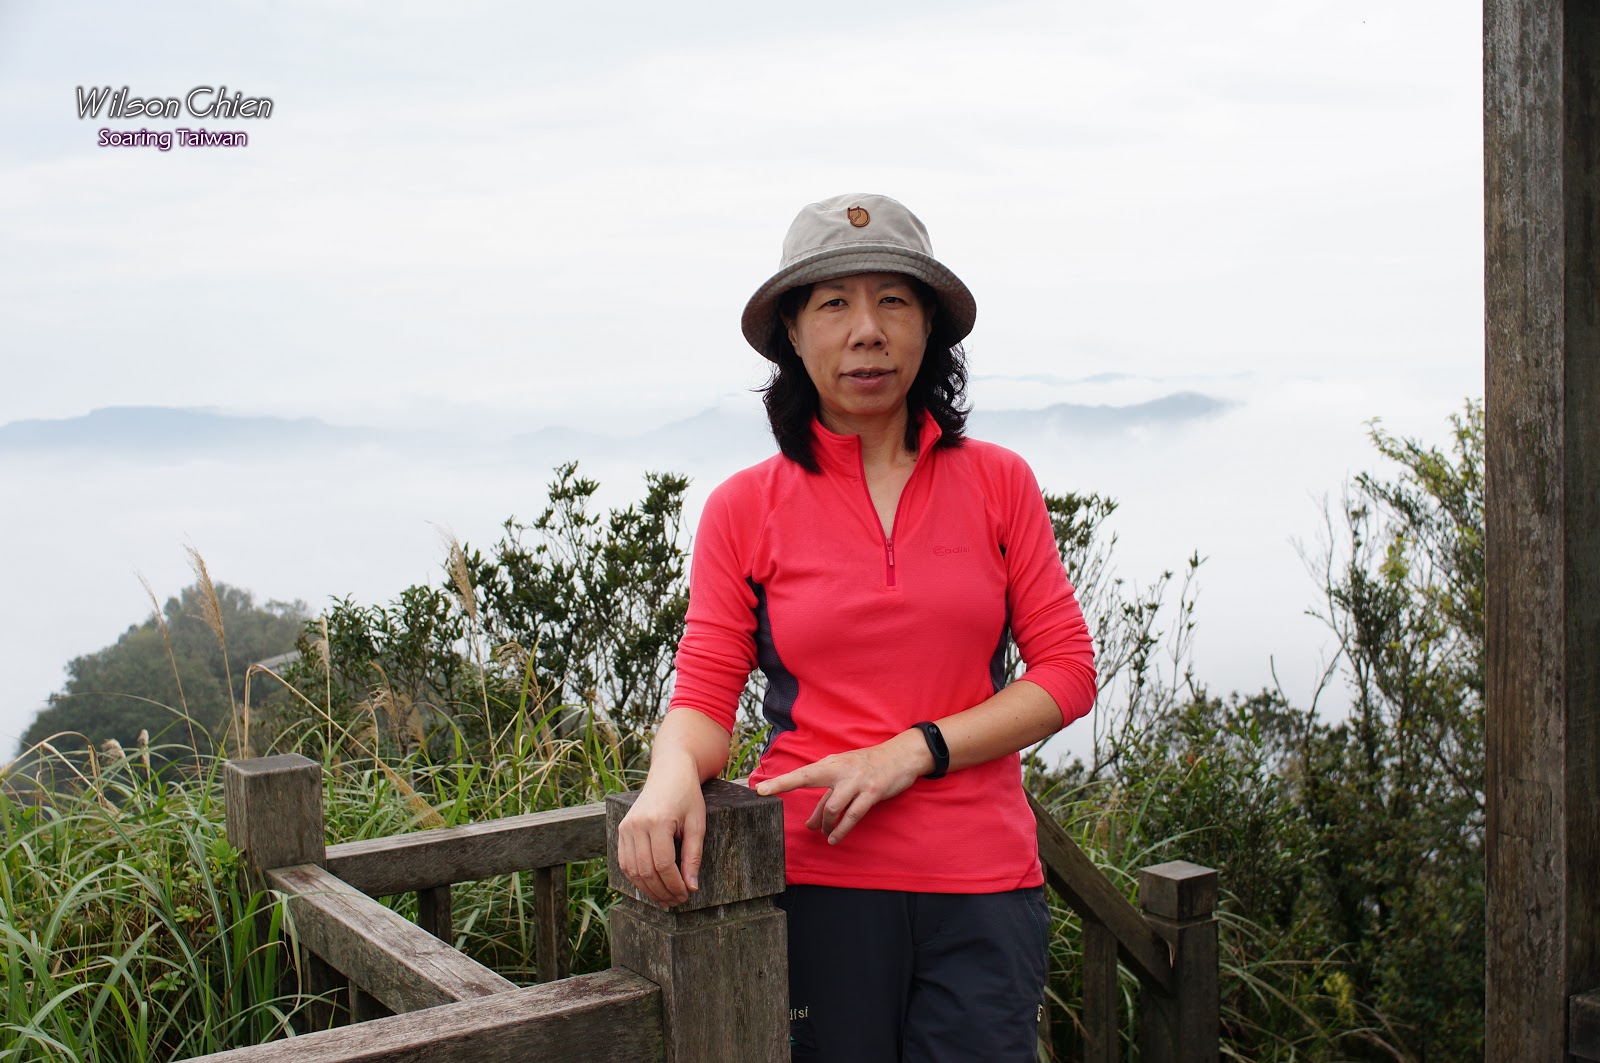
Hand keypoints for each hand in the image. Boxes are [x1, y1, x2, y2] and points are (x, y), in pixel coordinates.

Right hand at [616, 760, 705, 907]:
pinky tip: (650, 886)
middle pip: (646, 870)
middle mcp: (637, 825)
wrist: (669, 772)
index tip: (686, 895)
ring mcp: (626, 827)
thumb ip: (693, 856)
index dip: (675, 885)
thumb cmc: (687, 796)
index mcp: (658, 821)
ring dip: (648, 889)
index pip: (664, 864)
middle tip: (677, 902)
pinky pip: (624, 861)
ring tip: (664, 899)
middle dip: (662, 891)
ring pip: (632, 870)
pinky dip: (636, 878)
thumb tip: (691, 887)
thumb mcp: (697, 824)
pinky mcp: (621, 829)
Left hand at [754, 730, 931, 844]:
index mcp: (831, 764)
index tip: (760, 789)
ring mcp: (856, 781)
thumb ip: (827, 797)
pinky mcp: (872, 793)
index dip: (780, 781)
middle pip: (807, 778)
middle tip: (765, 797)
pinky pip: (852, 816)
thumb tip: (811, 822)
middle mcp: (840, 770)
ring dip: (824, 824)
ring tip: (823, 833)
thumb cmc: (868, 766)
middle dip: (784, 785)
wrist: (900, 756)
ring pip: (832, 806)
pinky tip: (833, 839)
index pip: (802, 773)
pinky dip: (841, 830)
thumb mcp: (844, 775)